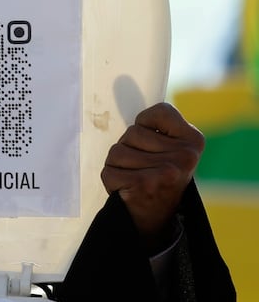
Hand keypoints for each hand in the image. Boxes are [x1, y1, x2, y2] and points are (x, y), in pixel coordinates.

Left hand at [100, 102, 203, 244]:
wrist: (154, 218)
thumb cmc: (157, 175)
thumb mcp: (167, 146)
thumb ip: (155, 125)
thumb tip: (121, 84)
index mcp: (193, 140)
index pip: (159, 111)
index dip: (145, 125)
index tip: (152, 144)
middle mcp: (185, 154)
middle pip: (131, 133)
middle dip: (128, 149)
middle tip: (142, 168)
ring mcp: (166, 170)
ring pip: (117, 151)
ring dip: (117, 165)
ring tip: (134, 178)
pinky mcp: (145, 184)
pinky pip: (108, 171)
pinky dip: (111, 180)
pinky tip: (127, 190)